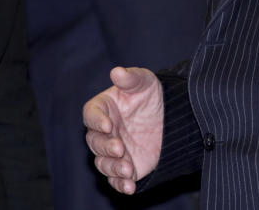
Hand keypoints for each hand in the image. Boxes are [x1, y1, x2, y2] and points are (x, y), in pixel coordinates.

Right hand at [83, 67, 163, 194]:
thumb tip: (116, 72)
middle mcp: (104, 131)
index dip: (96, 121)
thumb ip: (130, 78)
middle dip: (105, 147)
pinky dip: (120, 184)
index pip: (90, 115)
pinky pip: (116, 179)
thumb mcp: (144, 82)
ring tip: (128, 169)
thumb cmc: (150, 94)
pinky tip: (130, 187)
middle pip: (94, 142)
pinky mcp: (124, 167)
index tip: (108, 125)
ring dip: (113, 168)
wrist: (168, 117)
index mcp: (102, 109)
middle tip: (121, 148)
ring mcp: (113, 150)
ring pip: (102, 163)